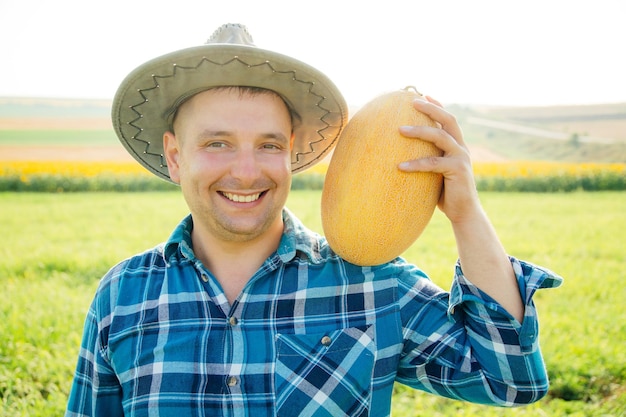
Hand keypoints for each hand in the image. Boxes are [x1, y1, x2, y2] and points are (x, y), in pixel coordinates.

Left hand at [398, 96, 480, 224]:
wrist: (464, 212)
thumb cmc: (446, 193)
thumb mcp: (436, 173)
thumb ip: (428, 160)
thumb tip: (401, 154)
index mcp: (457, 146)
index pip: (448, 120)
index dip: (437, 106)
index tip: (423, 95)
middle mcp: (461, 148)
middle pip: (448, 120)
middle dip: (431, 109)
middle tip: (412, 101)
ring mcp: (461, 158)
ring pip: (440, 137)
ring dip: (419, 131)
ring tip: (400, 130)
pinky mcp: (457, 171)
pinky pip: (433, 164)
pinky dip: (416, 164)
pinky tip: (400, 166)